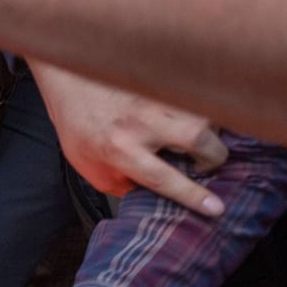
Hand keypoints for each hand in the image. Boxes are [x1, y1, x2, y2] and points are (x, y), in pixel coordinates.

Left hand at [29, 60, 227, 215]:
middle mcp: (140, 124)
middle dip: (215, 155)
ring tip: (202, 136)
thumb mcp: (91, 167)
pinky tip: (199, 115)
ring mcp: (154, 98)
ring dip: (212, 128)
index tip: (216, 208)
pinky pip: (197, 93)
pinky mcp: (162, 80)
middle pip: (197, 138)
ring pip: (203, 112)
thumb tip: (153, 194)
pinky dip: (206, 106)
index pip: (163, 178)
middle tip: (209, 162)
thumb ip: (121, 183)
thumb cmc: (79, 126)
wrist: (70, 79)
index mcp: (120, 150)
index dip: (192, 196)